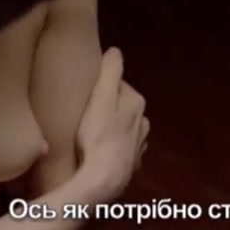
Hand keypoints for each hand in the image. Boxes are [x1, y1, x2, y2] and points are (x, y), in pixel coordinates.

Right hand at [73, 48, 149, 203]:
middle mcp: (143, 122)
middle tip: (85, 113)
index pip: (119, 85)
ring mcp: (139, 146)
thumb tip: (116, 50)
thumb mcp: (100, 97)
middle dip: (108, 107)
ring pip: (124, 128)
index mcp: (137, 103)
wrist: (103, 180)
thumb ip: (109, 72)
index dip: (101, 87)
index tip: (86, 93)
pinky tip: (101, 152)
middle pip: (122, 107)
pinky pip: (122, 149)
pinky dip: (114, 147)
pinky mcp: (132, 165)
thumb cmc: (97, 135)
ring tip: (91, 133)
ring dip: (112, 128)